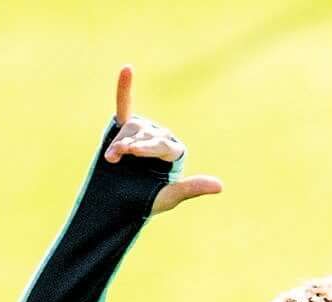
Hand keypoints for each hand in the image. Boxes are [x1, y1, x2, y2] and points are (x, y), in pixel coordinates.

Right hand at [102, 67, 220, 215]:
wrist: (116, 203)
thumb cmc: (144, 202)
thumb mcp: (168, 197)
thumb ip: (190, 188)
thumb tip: (220, 186)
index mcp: (174, 152)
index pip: (162, 144)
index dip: (146, 148)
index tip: (130, 152)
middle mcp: (161, 138)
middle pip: (146, 134)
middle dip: (130, 146)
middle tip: (117, 156)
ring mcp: (142, 133)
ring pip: (131, 127)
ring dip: (118, 141)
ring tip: (111, 158)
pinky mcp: (123, 129)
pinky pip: (125, 105)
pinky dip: (124, 88)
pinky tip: (127, 69)